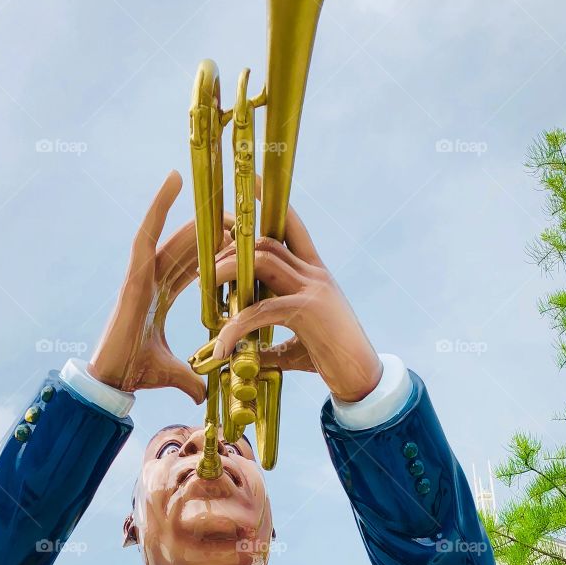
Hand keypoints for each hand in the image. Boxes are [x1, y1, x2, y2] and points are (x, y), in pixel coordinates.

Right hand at [89, 171, 218, 401]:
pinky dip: (158, 206)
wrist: (113, 380)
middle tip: (235, 208)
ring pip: (171, 233)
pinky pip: (147, 233)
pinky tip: (174, 181)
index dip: (212, 252)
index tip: (237, 239)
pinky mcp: (133, 274)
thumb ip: (190, 379)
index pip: (191, 267)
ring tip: (213, 186)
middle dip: (209, 228)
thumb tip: (203, 396)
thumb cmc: (135, 372)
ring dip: (191, 210)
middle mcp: (151, 280)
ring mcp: (141, 274)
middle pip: (185, 246)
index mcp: (159, 297)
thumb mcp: (172, 372)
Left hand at [211, 204, 381, 403]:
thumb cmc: (333, 360)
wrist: (362, 379)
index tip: (252, 185)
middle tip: (203, 265)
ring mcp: (313, 289)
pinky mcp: (307, 311)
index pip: (293, 228)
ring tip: (203, 289)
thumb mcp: (298, 345)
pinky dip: (235, 327)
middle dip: (231, 248)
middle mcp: (315, 274)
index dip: (273, 204)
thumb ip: (273, 342)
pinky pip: (261, 310)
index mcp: (315, 275)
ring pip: (262, 262)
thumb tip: (251, 354)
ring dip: (227, 271)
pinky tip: (221, 347)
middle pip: (266, 242)